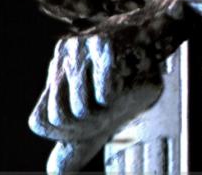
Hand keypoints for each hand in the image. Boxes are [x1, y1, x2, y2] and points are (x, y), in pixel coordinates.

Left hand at [29, 8, 169, 172]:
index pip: (41, 121)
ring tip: (122, 91)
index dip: (67, 135)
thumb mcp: (103, 116)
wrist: (160, 39)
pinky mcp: (104, 43)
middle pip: (60, 118)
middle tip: (110, 113)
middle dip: (88, 127)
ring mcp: (81, 46)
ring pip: (81, 109)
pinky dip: (121, 96)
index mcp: (58, 71)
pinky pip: (106, 93)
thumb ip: (77, 141)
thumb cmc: (131, 78)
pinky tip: (129, 75)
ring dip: (108, 112)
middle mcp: (64, 55)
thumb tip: (55, 173)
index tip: (92, 126)